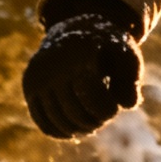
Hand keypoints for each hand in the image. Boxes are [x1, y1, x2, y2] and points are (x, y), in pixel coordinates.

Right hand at [22, 0, 143, 138]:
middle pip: (75, 113)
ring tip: (93, 122)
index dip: (107, 110)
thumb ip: (132, 79)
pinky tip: (75, 131)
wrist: (75, 29)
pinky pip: (43, 122)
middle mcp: (52, 65)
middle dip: (95, 121)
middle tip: (105, 117)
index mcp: (78, 53)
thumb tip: (128, 105)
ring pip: (59, 122)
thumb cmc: (106, 46)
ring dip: (80, 130)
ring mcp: (37, 77)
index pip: (91, 96)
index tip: (116, 108)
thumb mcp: (126, 54)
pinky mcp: (29, 88)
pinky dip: (60, 132)